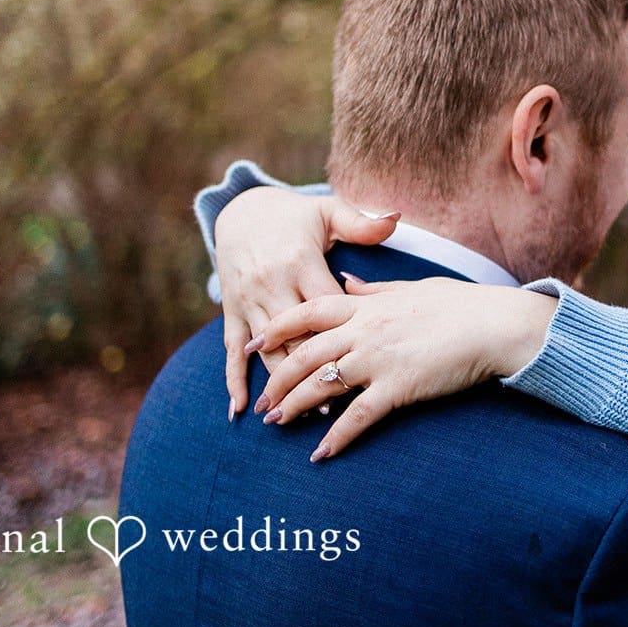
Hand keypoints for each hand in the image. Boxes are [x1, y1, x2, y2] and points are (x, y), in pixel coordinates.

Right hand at [217, 186, 400, 417]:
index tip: (369, 363)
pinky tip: (240, 409)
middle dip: (316, 371)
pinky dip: (234, 380)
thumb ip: (361, 224)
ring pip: (268, 350)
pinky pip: (231, 349)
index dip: (346, 337)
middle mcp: (272, 284)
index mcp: (300, 262)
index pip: (327, 308)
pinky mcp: (231, 310)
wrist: (242, 211)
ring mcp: (249, 300)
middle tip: (339, 404)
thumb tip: (396, 218)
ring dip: (284, 383)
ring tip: (306, 415)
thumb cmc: (296, 217)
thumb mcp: (328, 212)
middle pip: (297, 337)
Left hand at [245, 278, 557, 460]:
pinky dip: (336, 436)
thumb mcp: (412, 288)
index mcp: (368, 304)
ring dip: (294, 406)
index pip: (308, 312)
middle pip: (305, 353)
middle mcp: (365, 329)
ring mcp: (379, 358)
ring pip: (321, 384)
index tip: (254, 343)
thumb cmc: (460, 306)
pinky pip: (358, 416)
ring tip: (276, 424)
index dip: (277, 327)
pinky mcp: (397, 387)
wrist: (493, 325)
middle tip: (262, 401)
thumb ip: (375, 290)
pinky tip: (320, 453)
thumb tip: (347, 282)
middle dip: (277, 379)